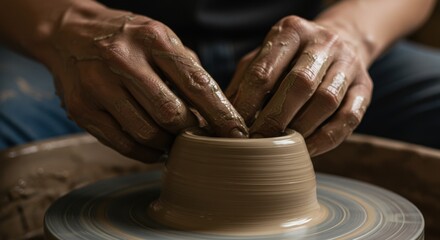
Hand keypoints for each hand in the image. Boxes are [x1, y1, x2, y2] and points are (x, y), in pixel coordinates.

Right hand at [47, 3, 247, 161]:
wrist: (69, 33)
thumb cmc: (127, 39)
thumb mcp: (161, 40)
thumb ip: (188, 71)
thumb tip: (216, 111)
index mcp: (153, 40)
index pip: (196, 84)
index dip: (221, 114)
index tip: (236, 133)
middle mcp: (123, 60)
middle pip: (171, 114)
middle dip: (190, 131)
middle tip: (197, 134)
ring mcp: (98, 86)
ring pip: (148, 133)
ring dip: (167, 144)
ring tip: (172, 138)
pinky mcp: (81, 110)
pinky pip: (123, 144)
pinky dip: (145, 152)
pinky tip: (153, 146)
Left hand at [226, 16, 372, 155]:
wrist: (340, 41)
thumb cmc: (290, 57)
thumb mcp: (263, 58)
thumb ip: (244, 83)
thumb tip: (223, 119)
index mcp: (290, 31)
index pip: (264, 71)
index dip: (247, 104)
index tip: (236, 129)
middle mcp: (323, 42)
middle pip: (299, 84)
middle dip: (275, 118)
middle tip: (257, 142)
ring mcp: (349, 63)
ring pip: (327, 101)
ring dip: (301, 129)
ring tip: (281, 148)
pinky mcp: (366, 86)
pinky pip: (349, 117)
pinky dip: (326, 138)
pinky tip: (307, 149)